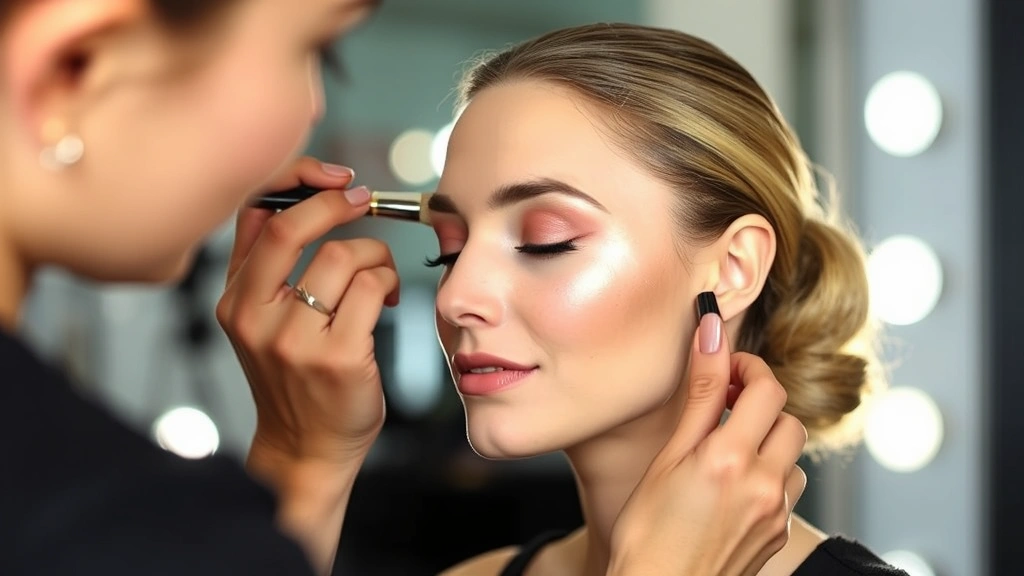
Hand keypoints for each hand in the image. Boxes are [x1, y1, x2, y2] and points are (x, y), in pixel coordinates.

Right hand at [217, 156, 398, 471]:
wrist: (305, 447)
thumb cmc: (295, 379)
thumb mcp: (262, 321)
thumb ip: (269, 266)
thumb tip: (301, 197)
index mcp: (234, 300)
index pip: (254, 217)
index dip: (296, 181)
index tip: (332, 178)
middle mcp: (254, 317)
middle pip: (291, 230)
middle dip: (335, 204)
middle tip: (362, 199)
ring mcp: (294, 340)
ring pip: (341, 258)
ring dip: (374, 257)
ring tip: (380, 279)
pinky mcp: (338, 356)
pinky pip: (370, 289)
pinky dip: (387, 283)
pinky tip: (387, 298)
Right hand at [608, 302, 806, 575]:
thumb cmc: (647, 532)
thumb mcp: (667, 457)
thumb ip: (701, 394)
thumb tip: (713, 333)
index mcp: (730, 459)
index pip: (767, 388)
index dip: (749, 367)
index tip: (726, 368)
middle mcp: (764, 484)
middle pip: (788, 418)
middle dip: (759, 405)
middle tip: (724, 406)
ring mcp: (776, 512)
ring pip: (793, 455)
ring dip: (768, 442)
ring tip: (726, 452)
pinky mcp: (779, 534)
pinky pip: (789, 489)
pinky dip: (769, 476)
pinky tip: (733, 488)